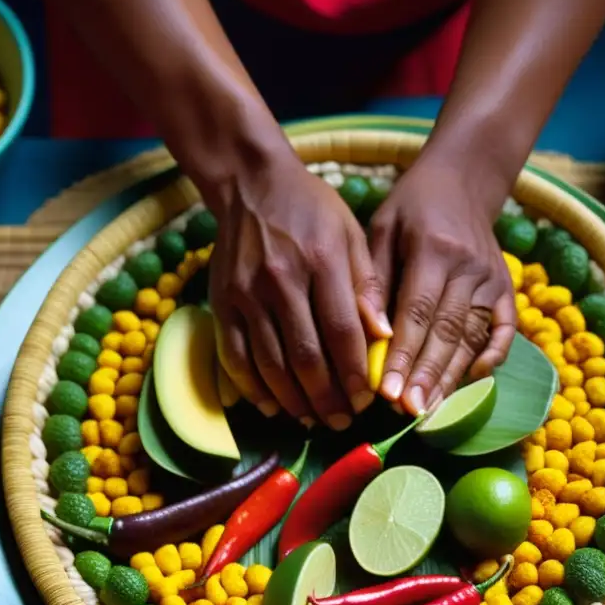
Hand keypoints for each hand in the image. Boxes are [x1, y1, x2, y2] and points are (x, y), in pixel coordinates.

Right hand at [208, 158, 385, 429]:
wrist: (250, 184)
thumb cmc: (311, 209)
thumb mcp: (351, 233)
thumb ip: (368, 285)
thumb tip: (384, 336)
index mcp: (321, 260)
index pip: (342, 330)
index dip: (355, 372)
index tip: (367, 399)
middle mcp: (280, 280)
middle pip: (305, 355)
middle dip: (327, 397)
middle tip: (343, 420)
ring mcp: (245, 294)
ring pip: (270, 363)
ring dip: (294, 400)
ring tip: (314, 419)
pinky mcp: (220, 302)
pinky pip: (235, 356)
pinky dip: (253, 388)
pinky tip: (273, 406)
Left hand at [363, 161, 516, 415]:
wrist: (461, 181)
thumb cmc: (409, 208)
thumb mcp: (380, 229)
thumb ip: (374, 280)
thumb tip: (370, 333)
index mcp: (432, 248)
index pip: (417, 312)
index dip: (404, 354)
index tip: (388, 393)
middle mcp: (469, 266)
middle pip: (447, 331)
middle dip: (427, 375)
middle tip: (409, 412)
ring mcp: (493, 279)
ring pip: (473, 336)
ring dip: (452, 377)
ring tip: (431, 411)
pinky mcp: (507, 288)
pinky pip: (503, 329)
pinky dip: (492, 356)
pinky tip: (474, 380)